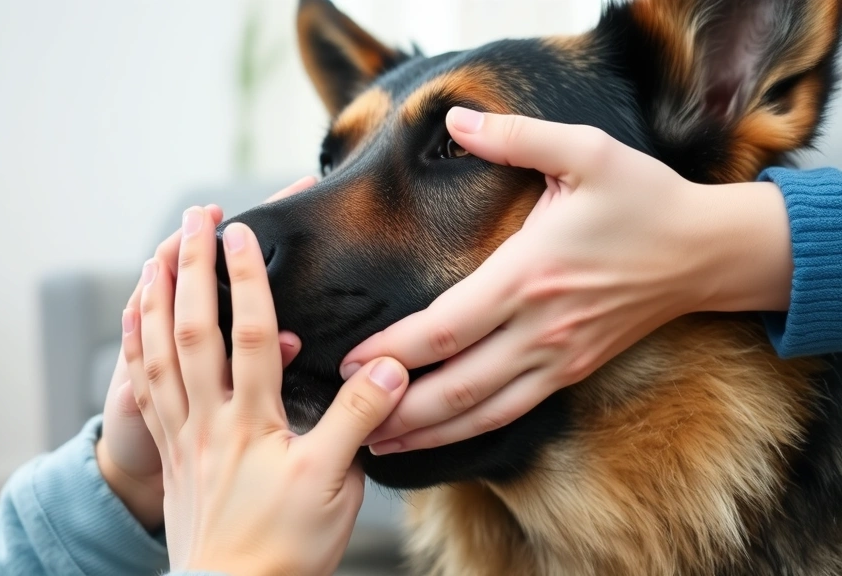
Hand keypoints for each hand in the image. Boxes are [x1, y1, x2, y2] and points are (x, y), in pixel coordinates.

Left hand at [122, 206, 407, 575]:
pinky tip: (135, 321)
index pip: (247, 336)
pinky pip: (143, 387)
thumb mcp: (334, 486)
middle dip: (192, 268)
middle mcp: (209, 420)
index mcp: (252, 424)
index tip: (242, 233)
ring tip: (157, 253)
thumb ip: (356, 421)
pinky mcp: (170, 450)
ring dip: (154, 298)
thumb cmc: (284, 548)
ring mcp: (182, 433)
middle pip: (191, 330)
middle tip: (194, 219)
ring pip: (157, 353)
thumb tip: (386, 368)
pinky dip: (135, 346)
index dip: (246, 280)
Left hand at [342, 109, 792, 454]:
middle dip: (397, 407)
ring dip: (427, 433)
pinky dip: (469, 430)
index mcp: (530, 275)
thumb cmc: (643, 199)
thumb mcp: (586, 151)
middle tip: (350, 415)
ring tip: (377, 444)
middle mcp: (540, 328)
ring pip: (481, 412)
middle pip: (454, 385)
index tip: (351, 357)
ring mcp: (558, 359)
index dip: (392, 349)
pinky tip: (439, 436)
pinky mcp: (571, 372)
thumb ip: (516, 137)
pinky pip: (511, 413)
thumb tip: (454, 119)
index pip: (444, 327)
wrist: (707, 251)